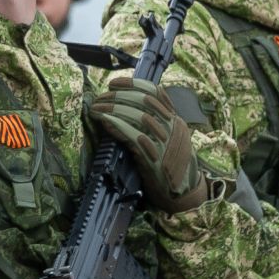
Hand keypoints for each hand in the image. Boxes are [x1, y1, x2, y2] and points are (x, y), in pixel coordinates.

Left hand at [86, 74, 205, 212]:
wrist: (182, 195)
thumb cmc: (170, 167)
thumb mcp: (167, 140)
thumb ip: (154, 124)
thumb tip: (126, 108)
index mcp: (175, 121)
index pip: (155, 93)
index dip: (132, 84)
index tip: (113, 83)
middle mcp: (172, 128)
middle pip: (144, 101)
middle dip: (118, 96)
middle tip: (100, 97)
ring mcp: (165, 142)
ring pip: (139, 116)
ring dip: (113, 109)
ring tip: (96, 108)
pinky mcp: (154, 157)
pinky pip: (134, 136)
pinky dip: (117, 125)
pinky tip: (104, 122)